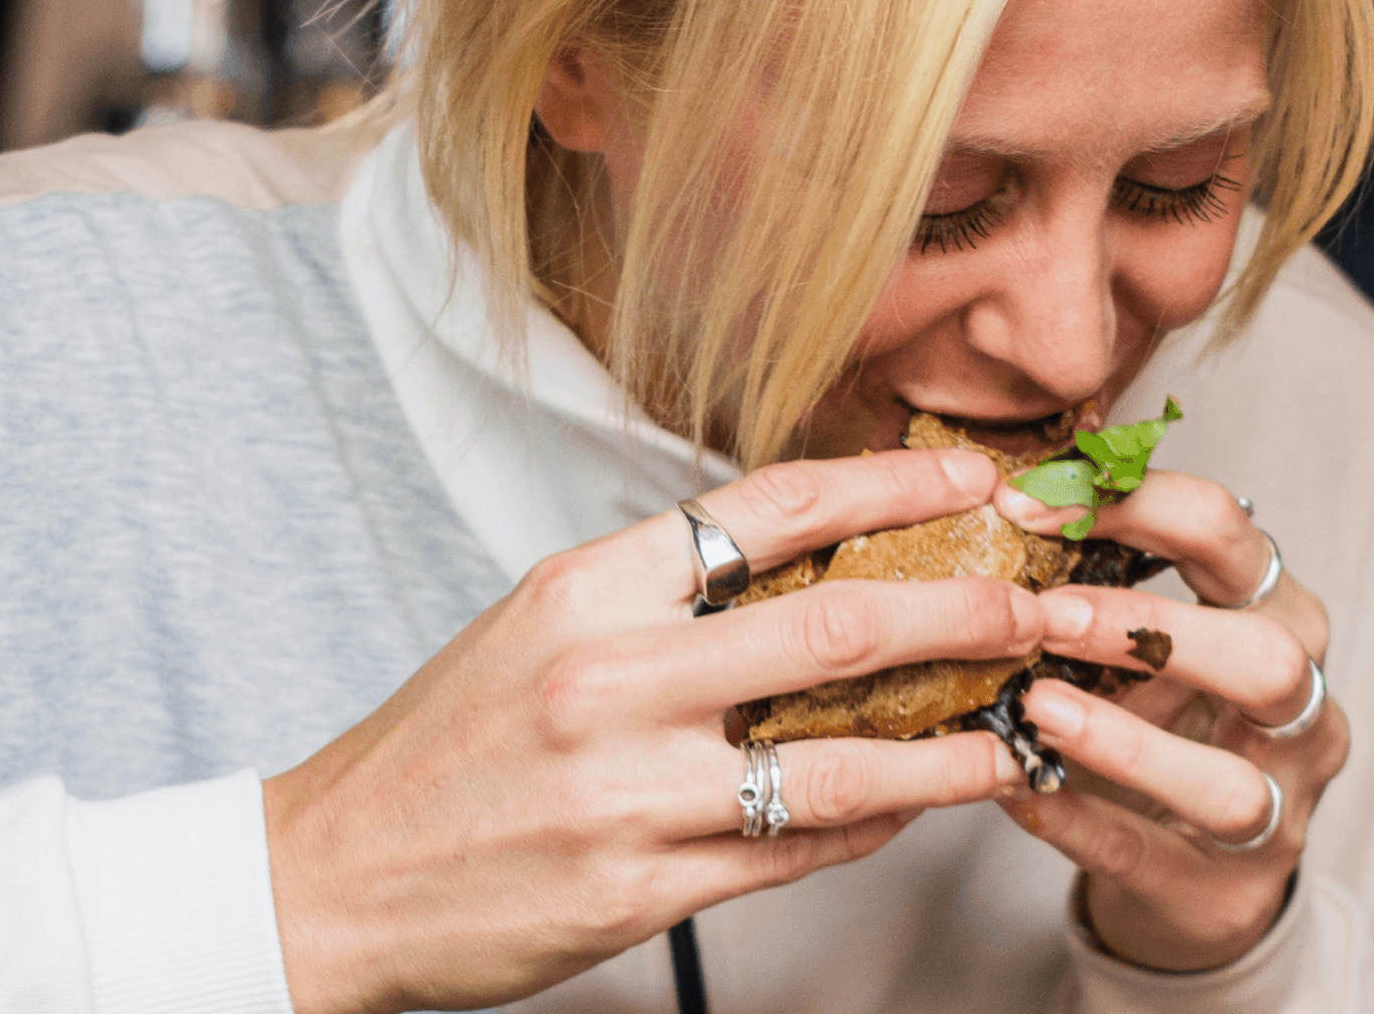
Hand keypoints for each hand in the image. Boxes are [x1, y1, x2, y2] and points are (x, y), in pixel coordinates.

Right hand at [263, 448, 1099, 1013]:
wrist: (335, 872)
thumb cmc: (445, 742)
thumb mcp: (538, 627)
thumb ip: (662, 595)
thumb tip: (806, 566)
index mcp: (588, 588)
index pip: (769, 508)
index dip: (891, 488)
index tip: (973, 484)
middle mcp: (612, 678)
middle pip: (836, 625)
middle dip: (965, 611)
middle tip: (1038, 605)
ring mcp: (629, 790)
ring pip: (840, 760)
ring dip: (950, 747)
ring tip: (1014, 735)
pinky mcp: (639, 890)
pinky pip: (794, 852)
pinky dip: (870, 825)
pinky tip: (912, 806)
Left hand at [993, 471, 1348, 970]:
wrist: (1196, 868)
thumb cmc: (1164, 722)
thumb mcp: (1144, 643)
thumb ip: (1095, 581)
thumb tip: (994, 507)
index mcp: (1278, 616)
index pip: (1230, 534)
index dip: (1135, 505)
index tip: (1028, 502)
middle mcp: (1300, 711)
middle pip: (1269, 657)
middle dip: (1153, 629)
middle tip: (1046, 616)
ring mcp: (1276, 810)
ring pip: (1228, 784)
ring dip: (1124, 742)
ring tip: (1036, 707)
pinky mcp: (1221, 890)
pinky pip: (1148, 854)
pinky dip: (1078, 821)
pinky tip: (1018, 791)